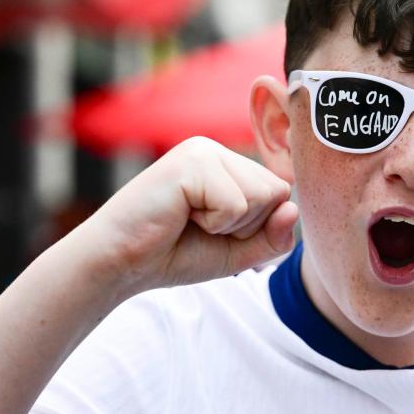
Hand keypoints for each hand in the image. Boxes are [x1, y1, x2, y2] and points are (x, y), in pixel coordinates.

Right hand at [78, 137, 297, 295]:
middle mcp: (217, 150)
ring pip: (262, 196)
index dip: (257, 226)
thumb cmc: (174, 254)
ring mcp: (203, 151)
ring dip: (230, 226)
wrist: (119, 263)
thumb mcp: (238, 252)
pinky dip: (214, 224)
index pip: (280, 193)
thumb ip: (273, 237)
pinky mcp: (191, 163)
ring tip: (190, 221)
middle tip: (200, 227)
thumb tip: (293, 208)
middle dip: (246, 226)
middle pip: (276, 192)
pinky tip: (181, 217)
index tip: (215, 231)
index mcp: (228, 165)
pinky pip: (237, 204)